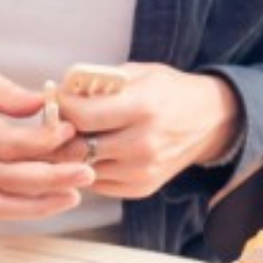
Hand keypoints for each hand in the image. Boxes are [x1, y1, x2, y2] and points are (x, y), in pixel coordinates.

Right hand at [0, 57, 90, 217]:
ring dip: (40, 204)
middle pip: (10, 178)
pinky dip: (19, 210)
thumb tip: (45, 104)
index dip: (44, 142)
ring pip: (0, 203)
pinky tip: (45, 203)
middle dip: (53, 178)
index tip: (69, 131)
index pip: (9, 144)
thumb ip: (10, 93)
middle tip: (86, 171)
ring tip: (72, 195)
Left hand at [52, 65, 241, 197]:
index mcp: (143, 108)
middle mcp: (144, 144)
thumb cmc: (168, 91)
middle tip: (53, 123)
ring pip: (83, 168)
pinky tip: (92, 151)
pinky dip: (88, 168)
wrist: (209, 121)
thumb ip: (100, 83)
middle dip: (59, 135)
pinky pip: (98, 183)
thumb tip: (60, 92)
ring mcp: (143, 170)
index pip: (82, 117)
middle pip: (78, 148)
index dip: (60, 108)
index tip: (54, 100)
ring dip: (71, 154)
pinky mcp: (141, 187)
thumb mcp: (138, 74)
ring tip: (71, 135)